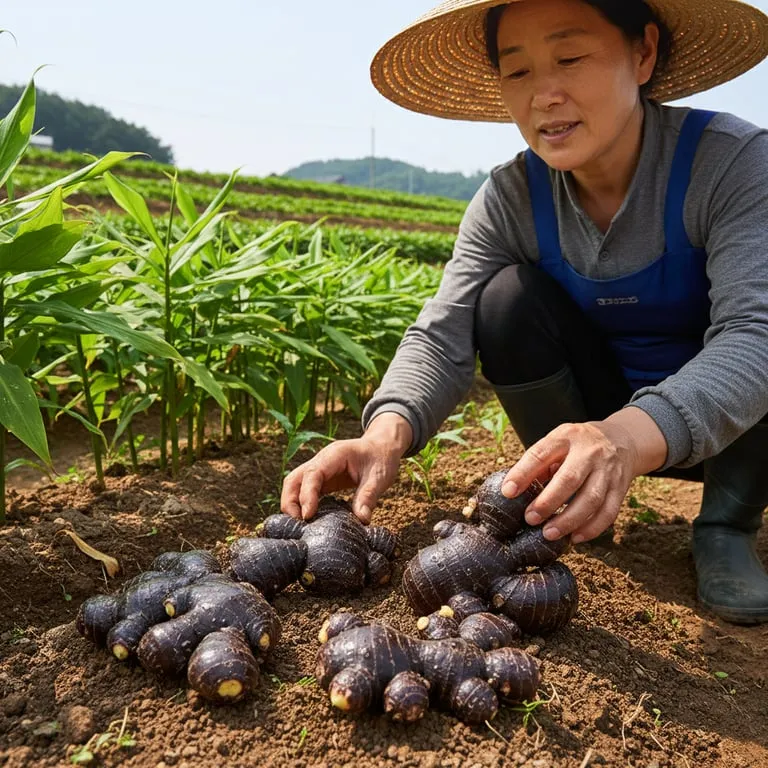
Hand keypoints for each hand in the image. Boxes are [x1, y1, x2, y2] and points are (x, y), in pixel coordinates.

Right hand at [280, 413, 411, 523]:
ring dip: (292, 505)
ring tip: (301, 526)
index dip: (307, 495)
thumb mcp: (380, 477)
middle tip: (298, 525)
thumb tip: (362, 520)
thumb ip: (369, 496)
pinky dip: (301, 505)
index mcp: (334, 455)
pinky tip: (309, 521)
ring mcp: (319, 470)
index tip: (308, 516)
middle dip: (290, 502)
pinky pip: (304, 491)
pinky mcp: (322, 480)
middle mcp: (321, 460)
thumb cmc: (381, 458)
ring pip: (294, 485)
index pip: (312, 473)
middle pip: (294, 479)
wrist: (382, 446)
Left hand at [500, 407, 666, 542]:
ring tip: (549, 534)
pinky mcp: (621, 488)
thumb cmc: (577, 446)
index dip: (522, 473)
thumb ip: (538, 464)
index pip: (540, 454)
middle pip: (570, 479)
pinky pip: (609, 512)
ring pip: (592, 499)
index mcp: (565, 437)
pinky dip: (592, 528)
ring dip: (569, 520)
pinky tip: (575, 538)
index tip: (507, 492)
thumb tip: (513, 491)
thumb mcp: (557, 443)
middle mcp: (589, 452)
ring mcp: (608, 471)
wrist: (621, 440)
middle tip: (530, 519)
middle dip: (548, 502)